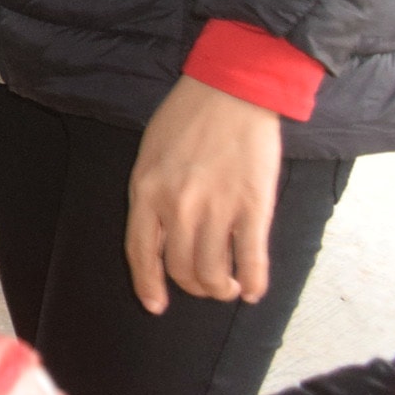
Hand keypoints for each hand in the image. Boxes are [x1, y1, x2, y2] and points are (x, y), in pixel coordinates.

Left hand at [126, 75, 283, 311]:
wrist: (231, 90)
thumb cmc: (187, 116)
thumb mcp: (150, 154)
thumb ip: (153, 194)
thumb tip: (162, 235)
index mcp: (146, 191)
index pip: (141, 253)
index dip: (148, 284)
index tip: (156, 304)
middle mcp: (177, 207)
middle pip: (181, 270)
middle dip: (193, 287)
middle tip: (206, 285)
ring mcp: (216, 209)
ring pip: (214, 274)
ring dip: (222, 290)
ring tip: (229, 287)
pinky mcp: (253, 208)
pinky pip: (252, 262)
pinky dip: (254, 284)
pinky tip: (254, 290)